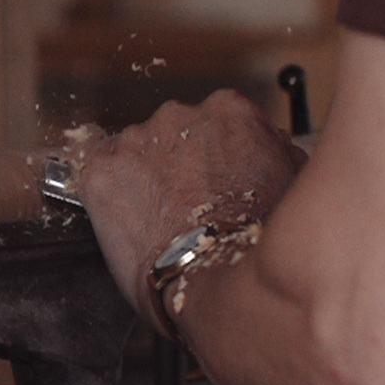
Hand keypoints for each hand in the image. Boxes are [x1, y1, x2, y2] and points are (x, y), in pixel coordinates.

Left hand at [74, 89, 305, 333]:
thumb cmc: (256, 239)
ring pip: (132, 153)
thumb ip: (273, 153)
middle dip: (174, 165)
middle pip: (170, 134)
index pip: (213, 122)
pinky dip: (103, 193)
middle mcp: (180, 115)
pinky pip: (94, 173)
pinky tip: (119, 217)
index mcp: (230, 111)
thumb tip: (272, 149)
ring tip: (155, 220)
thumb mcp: (291, 181)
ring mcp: (135, 140)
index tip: (211, 181)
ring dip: (138, 179)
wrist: (215, 273)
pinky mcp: (100, 170)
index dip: (211, 156)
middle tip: (183, 205)